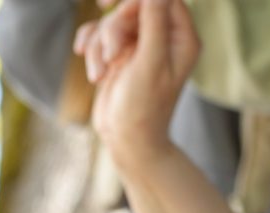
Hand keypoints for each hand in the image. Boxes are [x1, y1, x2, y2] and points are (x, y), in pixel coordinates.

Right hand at [85, 0, 196, 166]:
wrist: (127, 142)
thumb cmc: (144, 108)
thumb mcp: (150, 62)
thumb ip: (153, 21)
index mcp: (181, 36)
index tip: (111, 7)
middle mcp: (163, 36)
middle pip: (132, 6)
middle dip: (114, 29)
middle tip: (112, 55)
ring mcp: (139, 44)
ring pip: (111, 22)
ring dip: (99, 46)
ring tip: (101, 75)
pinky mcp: (119, 53)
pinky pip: (98, 33)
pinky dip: (90, 48)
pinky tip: (88, 65)